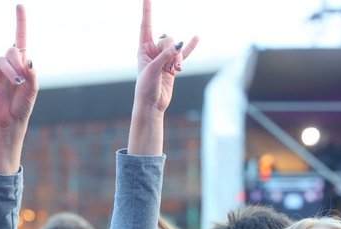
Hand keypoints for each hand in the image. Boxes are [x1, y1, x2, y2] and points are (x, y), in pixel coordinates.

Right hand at [0, 4, 36, 131]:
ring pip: (2, 61)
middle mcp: (9, 63)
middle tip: (21, 80)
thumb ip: (32, 73)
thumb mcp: (33, 89)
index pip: (21, 38)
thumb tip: (28, 59)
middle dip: (18, 64)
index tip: (19, 5)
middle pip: (12, 52)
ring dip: (10, 71)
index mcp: (22, 63)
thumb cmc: (23, 104)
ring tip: (17, 83)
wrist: (11, 121)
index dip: (21, 22)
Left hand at [134, 0, 198, 114]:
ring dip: (178, 58)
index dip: (147, 10)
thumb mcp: (154, 69)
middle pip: (168, 38)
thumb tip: (181, 44)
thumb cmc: (146, 88)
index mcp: (143, 48)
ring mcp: (164, 57)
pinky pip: (184, 53)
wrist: (152, 105)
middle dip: (172, 50)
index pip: (146, 25)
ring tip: (176, 70)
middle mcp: (153, 51)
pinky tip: (197, 38)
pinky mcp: (173, 66)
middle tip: (171, 66)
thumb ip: (166, 55)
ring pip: (177, 48)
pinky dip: (190, 48)